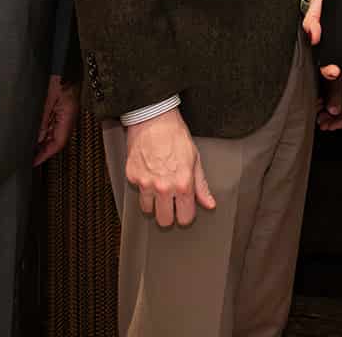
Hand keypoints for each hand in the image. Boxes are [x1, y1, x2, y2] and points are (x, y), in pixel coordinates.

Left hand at [32, 75, 79, 165]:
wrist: (65, 60)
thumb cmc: (59, 75)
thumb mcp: (47, 99)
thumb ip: (42, 120)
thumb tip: (36, 138)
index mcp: (68, 115)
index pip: (58, 142)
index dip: (45, 155)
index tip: (33, 162)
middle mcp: (68, 116)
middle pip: (56, 139)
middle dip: (42, 150)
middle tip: (26, 157)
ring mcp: (64, 111)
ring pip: (53, 132)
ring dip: (41, 140)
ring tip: (26, 147)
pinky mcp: (60, 105)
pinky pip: (52, 122)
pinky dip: (43, 130)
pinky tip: (33, 132)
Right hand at [125, 108, 215, 227]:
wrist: (153, 119)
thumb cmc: (175, 135)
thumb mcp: (195, 159)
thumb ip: (201, 185)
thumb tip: (209, 203)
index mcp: (183, 184)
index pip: (184, 218)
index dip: (186, 215)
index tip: (185, 210)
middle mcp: (163, 187)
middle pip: (164, 220)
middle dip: (169, 215)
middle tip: (171, 205)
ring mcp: (145, 183)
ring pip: (148, 210)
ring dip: (154, 203)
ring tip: (159, 190)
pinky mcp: (132, 177)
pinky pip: (137, 193)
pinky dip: (143, 189)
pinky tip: (149, 176)